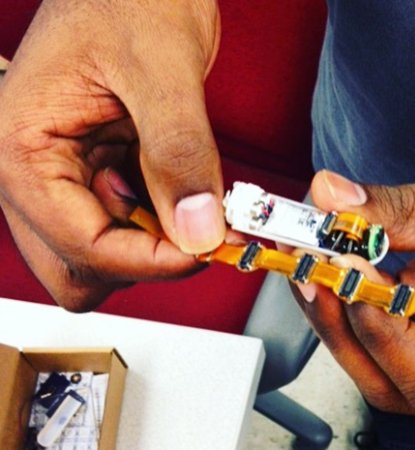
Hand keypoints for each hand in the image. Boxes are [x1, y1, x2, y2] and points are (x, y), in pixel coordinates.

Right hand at [0, 0, 223, 310]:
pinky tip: (187, 189)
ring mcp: (68, 174)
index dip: (148, 259)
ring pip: (104, 252)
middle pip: (79, 266)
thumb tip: (197, 231)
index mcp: (22, 147)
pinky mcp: (102, 171)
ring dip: (155, 243)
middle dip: (142, 261)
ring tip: (196, 200)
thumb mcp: (161, 69)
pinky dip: (163, 221)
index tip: (206, 248)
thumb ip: (178, 153)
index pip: (79, 245)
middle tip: (198, 232)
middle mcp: (36, 170)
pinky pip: (129, 222)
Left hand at [300, 119, 414, 416]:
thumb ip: (397, 211)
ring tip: (326, 251)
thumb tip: (332, 200)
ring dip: (348, 301)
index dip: (382, 334)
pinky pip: (391, 314)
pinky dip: (364, 285)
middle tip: (316, 270)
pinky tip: (352, 251)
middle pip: (399, 377)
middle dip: (350, 323)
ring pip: (386, 349)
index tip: (349, 277)